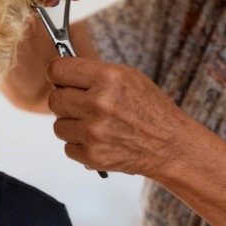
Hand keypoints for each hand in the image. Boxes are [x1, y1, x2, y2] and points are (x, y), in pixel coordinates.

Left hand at [45, 56, 185, 177]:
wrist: (170, 145)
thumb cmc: (150, 109)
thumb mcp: (128, 78)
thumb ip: (93, 74)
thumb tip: (59, 75)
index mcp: (108, 78)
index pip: (57, 70)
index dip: (57, 75)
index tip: (61, 79)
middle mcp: (99, 103)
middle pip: (54, 100)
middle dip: (65, 102)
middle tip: (81, 105)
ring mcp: (94, 132)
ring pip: (58, 126)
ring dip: (73, 126)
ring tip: (96, 125)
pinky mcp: (93, 156)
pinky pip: (68, 148)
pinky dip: (80, 146)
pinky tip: (100, 141)